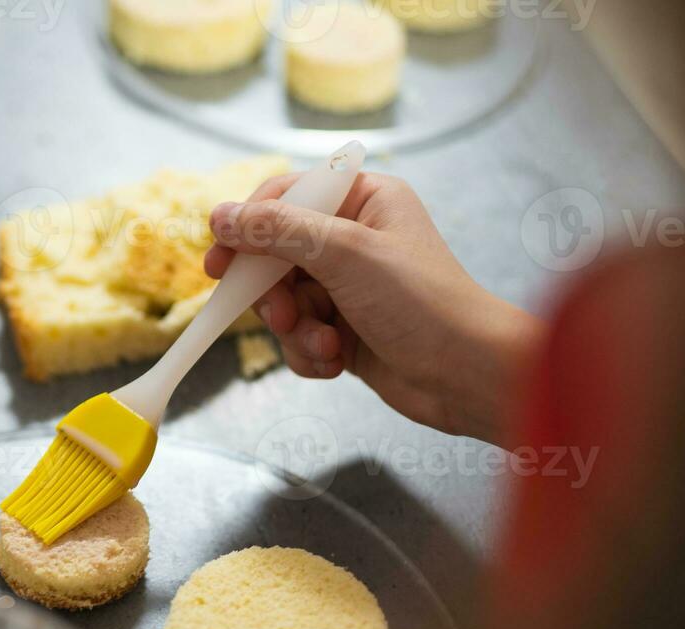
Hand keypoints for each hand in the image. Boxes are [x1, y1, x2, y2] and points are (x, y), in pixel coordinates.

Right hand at [205, 172, 545, 444]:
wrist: (466, 376)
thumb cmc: (421, 303)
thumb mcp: (345, 254)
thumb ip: (278, 231)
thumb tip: (219, 216)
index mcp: (364, 199)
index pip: (286, 196)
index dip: (248, 228)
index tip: (219, 263)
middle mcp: (355, 238)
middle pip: (276, 254)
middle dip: (276, 293)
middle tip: (284, 316)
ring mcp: (349, 286)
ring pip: (285, 301)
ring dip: (297, 330)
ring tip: (326, 345)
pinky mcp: (346, 329)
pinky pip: (300, 335)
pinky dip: (309, 353)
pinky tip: (336, 362)